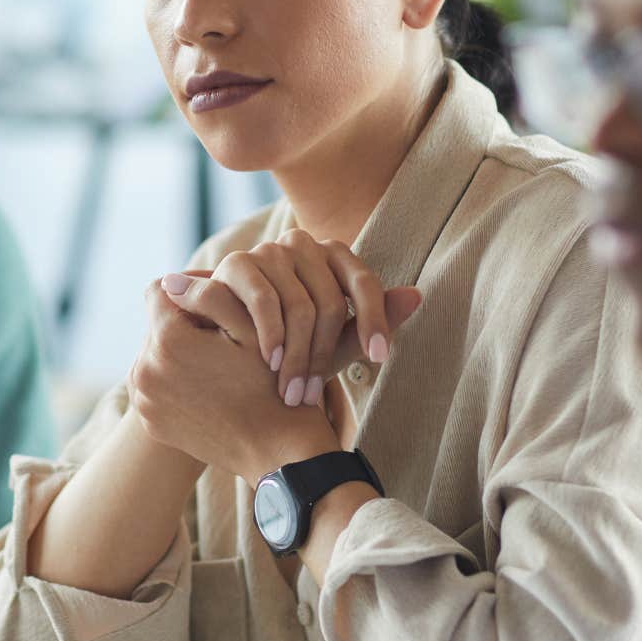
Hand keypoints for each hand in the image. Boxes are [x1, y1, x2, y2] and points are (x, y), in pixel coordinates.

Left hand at [129, 276, 416, 481]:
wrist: (281, 454)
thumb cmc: (276, 382)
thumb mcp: (251, 328)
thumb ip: (211, 295)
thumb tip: (171, 275)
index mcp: (166, 342)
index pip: (161, 291)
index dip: (191, 290)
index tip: (216, 298)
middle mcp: (143, 372)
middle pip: (159, 325)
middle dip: (187, 322)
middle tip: (222, 330)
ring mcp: (145, 402)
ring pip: (158, 354)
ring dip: (184, 351)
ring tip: (220, 358)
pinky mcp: (153, 423)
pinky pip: (160, 385)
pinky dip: (181, 380)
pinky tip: (214, 385)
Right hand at [189, 230, 416, 406]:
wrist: (222, 343)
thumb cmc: (285, 342)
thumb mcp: (327, 341)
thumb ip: (365, 325)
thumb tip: (419, 296)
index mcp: (333, 256)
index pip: (364, 282)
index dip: (375, 320)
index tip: (380, 359)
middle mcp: (303, 243)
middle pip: (330, 301)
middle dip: (323, 355)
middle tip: (313, 397)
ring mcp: (269, 250)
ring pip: (299, 305)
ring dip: (296, 356)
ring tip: (291, 392)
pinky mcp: (236, 262)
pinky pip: (264, 299)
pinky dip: (270, 336)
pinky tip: (270, 362)